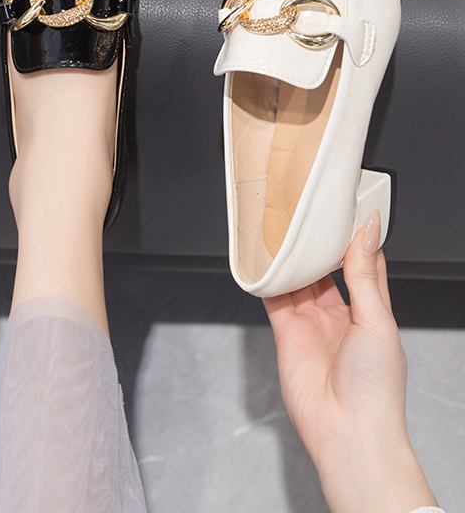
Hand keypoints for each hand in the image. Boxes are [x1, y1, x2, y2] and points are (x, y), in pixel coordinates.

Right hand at [264, 212, 436, 512]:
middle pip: (326, 270)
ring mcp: (312, 324)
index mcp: (371, 311)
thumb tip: (369, 231)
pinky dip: (269, 280)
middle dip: (319, 245)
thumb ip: (364, 273)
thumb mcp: (377, 320)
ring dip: (293, 259)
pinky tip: (265, 261)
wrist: (347, 430)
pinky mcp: (286, 332)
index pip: (364, 266)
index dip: (357, 239)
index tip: (349, 211)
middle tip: (309, 215)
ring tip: (285, 230)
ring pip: (299, 280)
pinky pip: (274, 298)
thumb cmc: (376, 387)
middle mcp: (340, 315)